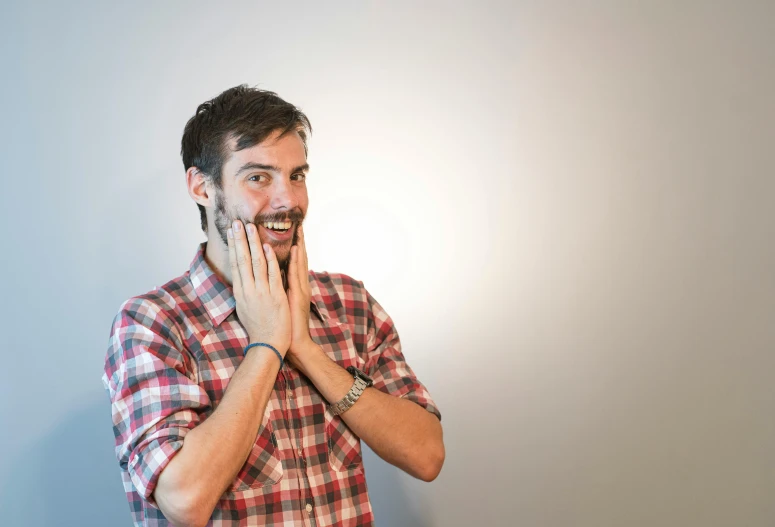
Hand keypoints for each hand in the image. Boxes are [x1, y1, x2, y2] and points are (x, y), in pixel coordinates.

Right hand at [227, 219, 290, 357]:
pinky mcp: (275, 296)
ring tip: (251, 227)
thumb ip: (245, 292)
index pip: (235, 264)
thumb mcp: (245, 308)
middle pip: (242, 260)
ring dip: (254, 244)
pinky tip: (267, 247)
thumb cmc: (258, 328)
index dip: (234, 246)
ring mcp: (261, 293)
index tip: (232, 232)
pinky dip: (270, 260)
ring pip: (256, 263)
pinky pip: (272, 275)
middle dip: (240, 239)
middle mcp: (248, 290)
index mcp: (240, 292)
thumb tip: (242, 279)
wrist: (267, 344)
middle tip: (237, 222)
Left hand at [285, 224, 316, 366]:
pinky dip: (295, 262)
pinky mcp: (297, 296)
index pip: (295, 263)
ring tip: (297, 231)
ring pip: (299, 263)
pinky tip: (294, 251)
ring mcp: (300, 290)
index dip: (295, 247)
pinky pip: (295, 276)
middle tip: (298, 225)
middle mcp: (300, 286)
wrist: (294, 342)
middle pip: (300, 259)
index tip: (292, 233)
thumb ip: (281, 290)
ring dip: (298, 246)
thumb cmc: (285, 325)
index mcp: (295, 287)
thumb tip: (272, 279)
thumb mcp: (283, 303)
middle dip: (299, 242)